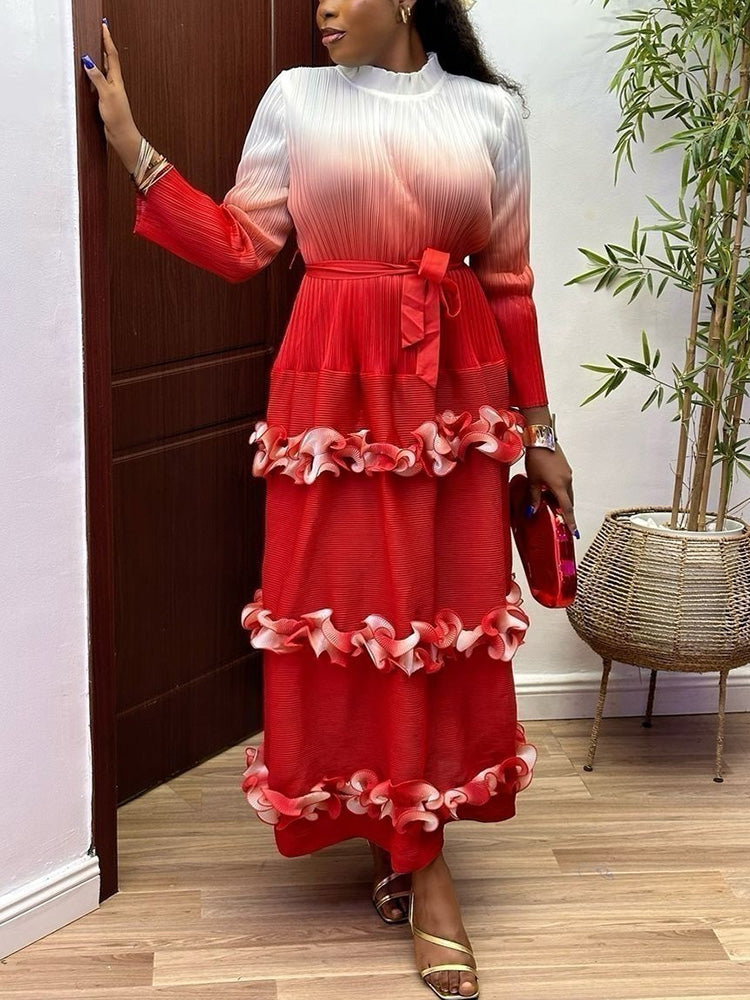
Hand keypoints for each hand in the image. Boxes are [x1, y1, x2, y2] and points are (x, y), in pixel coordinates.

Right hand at [81, 21, 142, 172]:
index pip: (111, 55)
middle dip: (105, 45)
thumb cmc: (118, 118)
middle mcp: (115, 83)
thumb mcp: (107, 95)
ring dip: (101, 57)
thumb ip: (97, 78)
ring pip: (105, 69)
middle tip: (100, 31)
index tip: (104, 26)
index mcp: (116, 80)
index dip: (107, 40)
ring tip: (96, 46)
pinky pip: (101, 80)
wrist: (122, 136)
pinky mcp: (107, 98)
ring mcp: (111, 90)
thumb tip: (88, 60)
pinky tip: (93, 72)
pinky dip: (96, 72)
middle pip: (109, 59)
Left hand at [524, 443, 577, 536]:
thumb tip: (532, 511)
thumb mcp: (533, 480)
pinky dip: (561, 491)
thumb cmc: (537, 458)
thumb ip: (533, 497)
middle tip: (564, 523)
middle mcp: (567, 480)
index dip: (570, 521)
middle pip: (569, 501)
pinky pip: (566, 484)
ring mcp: (568, 474)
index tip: (574, 531)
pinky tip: (551, 491)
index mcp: (559, 486)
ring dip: (563, 501)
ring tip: (554, 507)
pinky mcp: (565, 468)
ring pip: (568, 493)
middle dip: (566, 512)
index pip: (566, 508)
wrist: (541, 439)